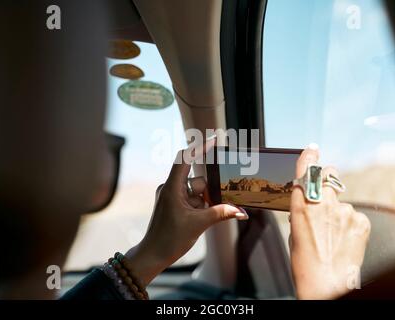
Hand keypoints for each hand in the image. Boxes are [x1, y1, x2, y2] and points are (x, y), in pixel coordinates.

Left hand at [123, 144, 247, 286]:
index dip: (199, 147)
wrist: (153, 255)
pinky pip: (193, 200)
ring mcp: (172, 197)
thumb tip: (241, 211)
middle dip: (209, 191)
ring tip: (204, 218)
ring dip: (206, 203)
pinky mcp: (175, 205)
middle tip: (219, 201)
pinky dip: (202, 207)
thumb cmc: (169, 239)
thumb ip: (221, 213)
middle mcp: (171, 188)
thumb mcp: (199, 224)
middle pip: (197, 179)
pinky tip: (202, 220)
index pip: (185, 159)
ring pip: (197, 192)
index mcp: (172, 188)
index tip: (213, 140)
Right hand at [290, 145, 370, 298]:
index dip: (309, 157)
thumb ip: (304, 211)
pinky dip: (350, 225)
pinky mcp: (361, 220)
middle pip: (329, 177)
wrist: (326, 284)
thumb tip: (312, 204)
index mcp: (302, 205)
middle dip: (327, 181)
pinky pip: (355, 216)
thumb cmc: (305, 263)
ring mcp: (345, 211)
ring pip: (342, 202)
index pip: (306, 170)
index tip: (312, 149)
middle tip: (326, 196)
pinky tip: (343, 240)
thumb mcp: (295, 231)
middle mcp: (324, 203)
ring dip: (338, 212)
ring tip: (333, 235)